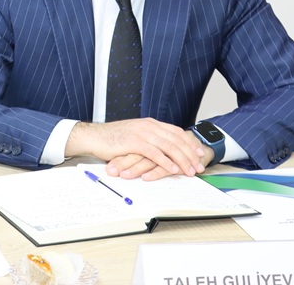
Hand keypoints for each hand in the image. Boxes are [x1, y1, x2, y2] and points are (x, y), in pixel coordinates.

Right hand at [66, 118, 205, 178]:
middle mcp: (148, 126)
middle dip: (190, 154)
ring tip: (190, 171)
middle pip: (176, 140)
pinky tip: (173, 169)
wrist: (94, 137)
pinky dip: (166, 162)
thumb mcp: (134, 135)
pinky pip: (154, 153)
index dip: (189, 143)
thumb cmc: (112, 139)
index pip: (176, 132)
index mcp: (150, 123)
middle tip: (199, 166)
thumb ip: (148, 138)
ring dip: (182, 160)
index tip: (199, 153)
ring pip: (169, 146)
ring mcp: (142, 133)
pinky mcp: (134, 142)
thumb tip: (162, 148)